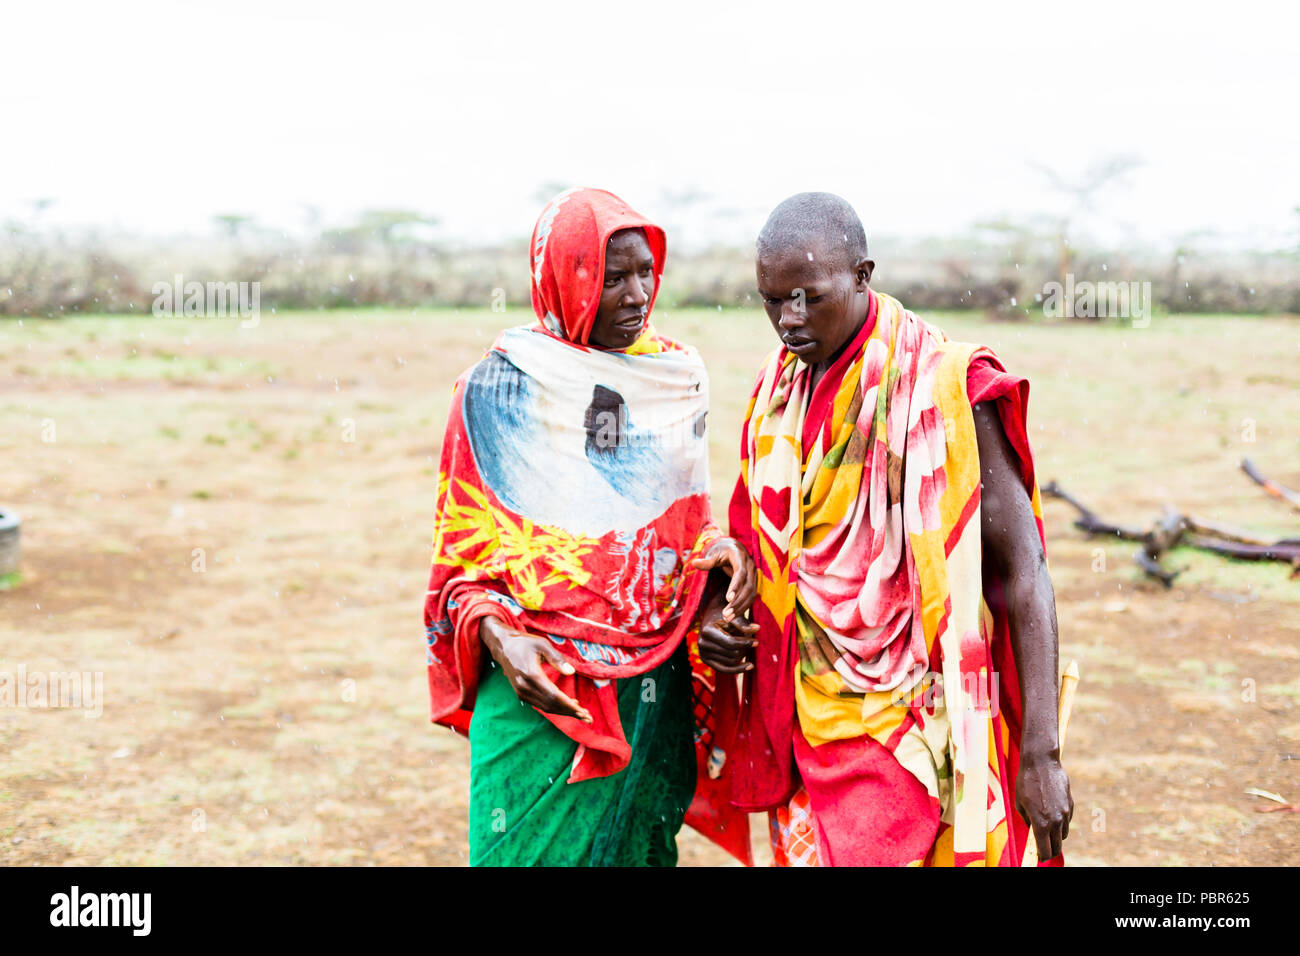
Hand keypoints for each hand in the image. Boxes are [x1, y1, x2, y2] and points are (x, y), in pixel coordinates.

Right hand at [478, 617, 592, 722]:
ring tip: (581, 713)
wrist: (503, 647)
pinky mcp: (521, 693)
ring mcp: (521, 692)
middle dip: (570, 712)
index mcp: (531, 674)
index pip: (553, 696)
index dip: (569, 705)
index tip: (582, 711)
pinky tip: (567, 705)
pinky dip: (554, 707)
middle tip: (587, 717)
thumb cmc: (524, 643)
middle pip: (551, 705)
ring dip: (563, 711)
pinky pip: (540, 704)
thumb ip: (557, 658)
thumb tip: (571, 672)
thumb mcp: (542, 644)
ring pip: (546, 707)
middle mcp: (525, 687)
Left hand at [689, 537, 756, 622]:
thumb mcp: (713, 554)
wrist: (734, 548)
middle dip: (737, 602)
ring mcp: (753, 575)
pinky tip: (734, 616)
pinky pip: (751, 597)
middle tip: (726, 614)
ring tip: (728, 618)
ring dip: (741, 608)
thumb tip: (694, 563)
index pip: (740, 573)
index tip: (728, 599)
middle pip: (747, 587)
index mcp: (740, 556)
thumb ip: (706, 561)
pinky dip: (743, 607)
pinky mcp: (753, 583)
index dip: (735, 586)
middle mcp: (750, 566)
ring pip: (751, 594)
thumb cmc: (721, 551)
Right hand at [697, 590, 758, 674]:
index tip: (756, 642)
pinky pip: (724, 669)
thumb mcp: (733, 616)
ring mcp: (703, 653)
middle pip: (732, 653)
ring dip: (742, 655)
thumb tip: (757, 628)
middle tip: (752, 642)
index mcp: (707, 631)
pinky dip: (737, 669)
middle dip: (744, 648)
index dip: (745, 643)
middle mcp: (702, 643)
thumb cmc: (724, 615)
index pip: (731, 643)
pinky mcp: (706, 660)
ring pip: (731, 662)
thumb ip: (744, 624)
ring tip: (746, 647)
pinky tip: (750, 666)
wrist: (711, 617)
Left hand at [1015, 750, 1072, 860]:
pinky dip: (1061, 823)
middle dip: (1051, 850)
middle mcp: (1056, 821)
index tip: (1039, 857)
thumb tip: (1032, 831)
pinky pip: (1067, 821)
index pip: (1046, 850)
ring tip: (1047, 830)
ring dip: (1056, 836)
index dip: (1042, 856)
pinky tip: (1052, 814)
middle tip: (1044, 850)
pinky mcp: (1070, 805)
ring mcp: (1065, 813)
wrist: (1041, 762)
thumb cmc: (1026, 782)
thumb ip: (1027, 821)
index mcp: (1041, 823)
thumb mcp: (1019, 803)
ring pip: (1064, 834)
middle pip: (1057, 846)